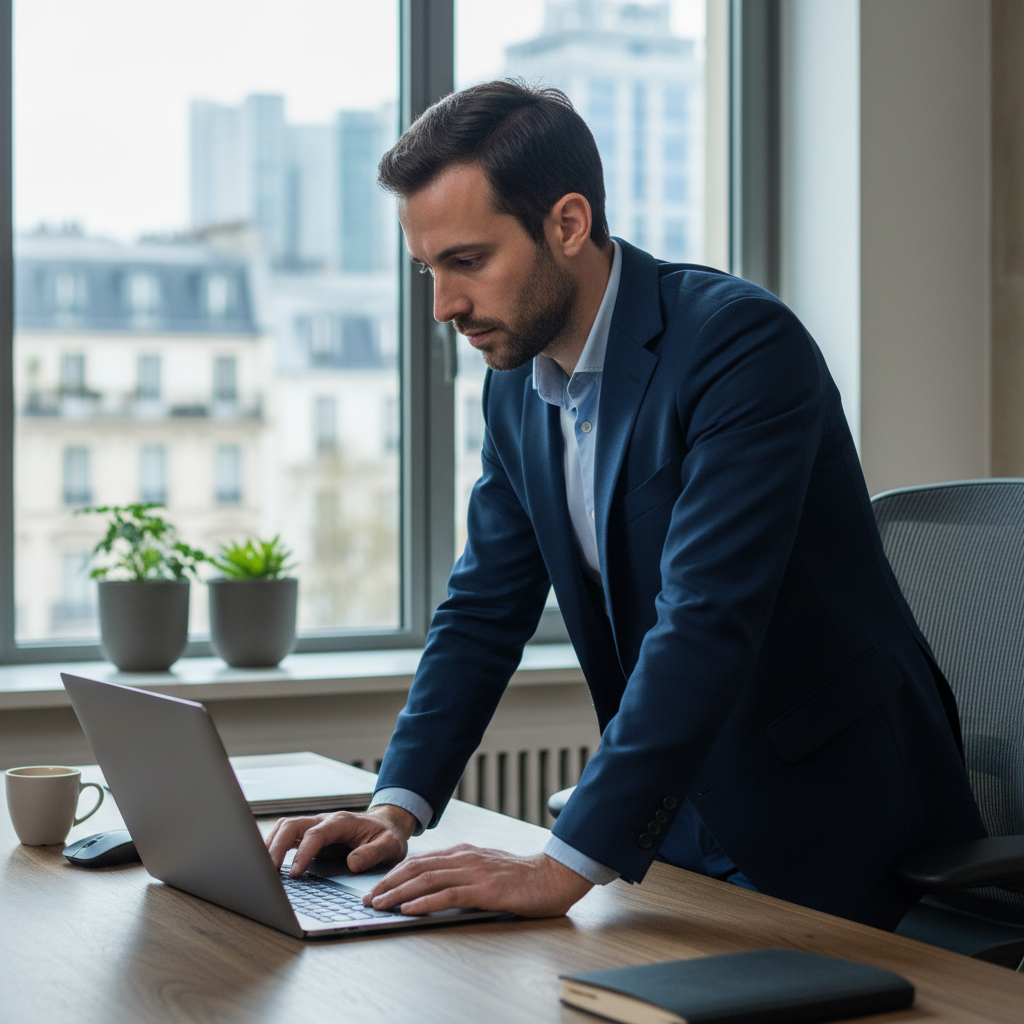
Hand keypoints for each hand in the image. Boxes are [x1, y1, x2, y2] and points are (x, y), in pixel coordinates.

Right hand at [265, 804, 417, 876]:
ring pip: (284, 828)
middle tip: (264, 871)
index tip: (295, 874)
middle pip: (291, 825)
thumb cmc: (387, 837)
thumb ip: (373, 853)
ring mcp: (315, 828)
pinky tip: (266, 864)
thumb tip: (352, 863)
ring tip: (259, 869)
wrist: (387, 827)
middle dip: (276, 846)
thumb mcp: (390, 846)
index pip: (315, 834)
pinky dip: (273, 847)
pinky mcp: (310, 837)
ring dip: (270, 845)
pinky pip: (287, 837)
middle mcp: (324, 821)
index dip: (303, 853)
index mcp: (342, 822)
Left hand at [363, 843, 593, 917]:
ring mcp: (474, 872)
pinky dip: (424, 901)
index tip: (377, 887)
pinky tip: (409, 909)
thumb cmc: (522, 877)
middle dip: (388, 884)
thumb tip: (436, 884)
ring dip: (398, 894)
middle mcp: (465, 857)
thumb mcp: (487, 867)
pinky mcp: (485, 889)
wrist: (553, 876)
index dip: (395, 874)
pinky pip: (447, 895)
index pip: (421, 860)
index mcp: (464, 852)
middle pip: (417, 868)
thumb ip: (463, 871)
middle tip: (368, 898)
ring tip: (379, 905)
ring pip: (427, 880)